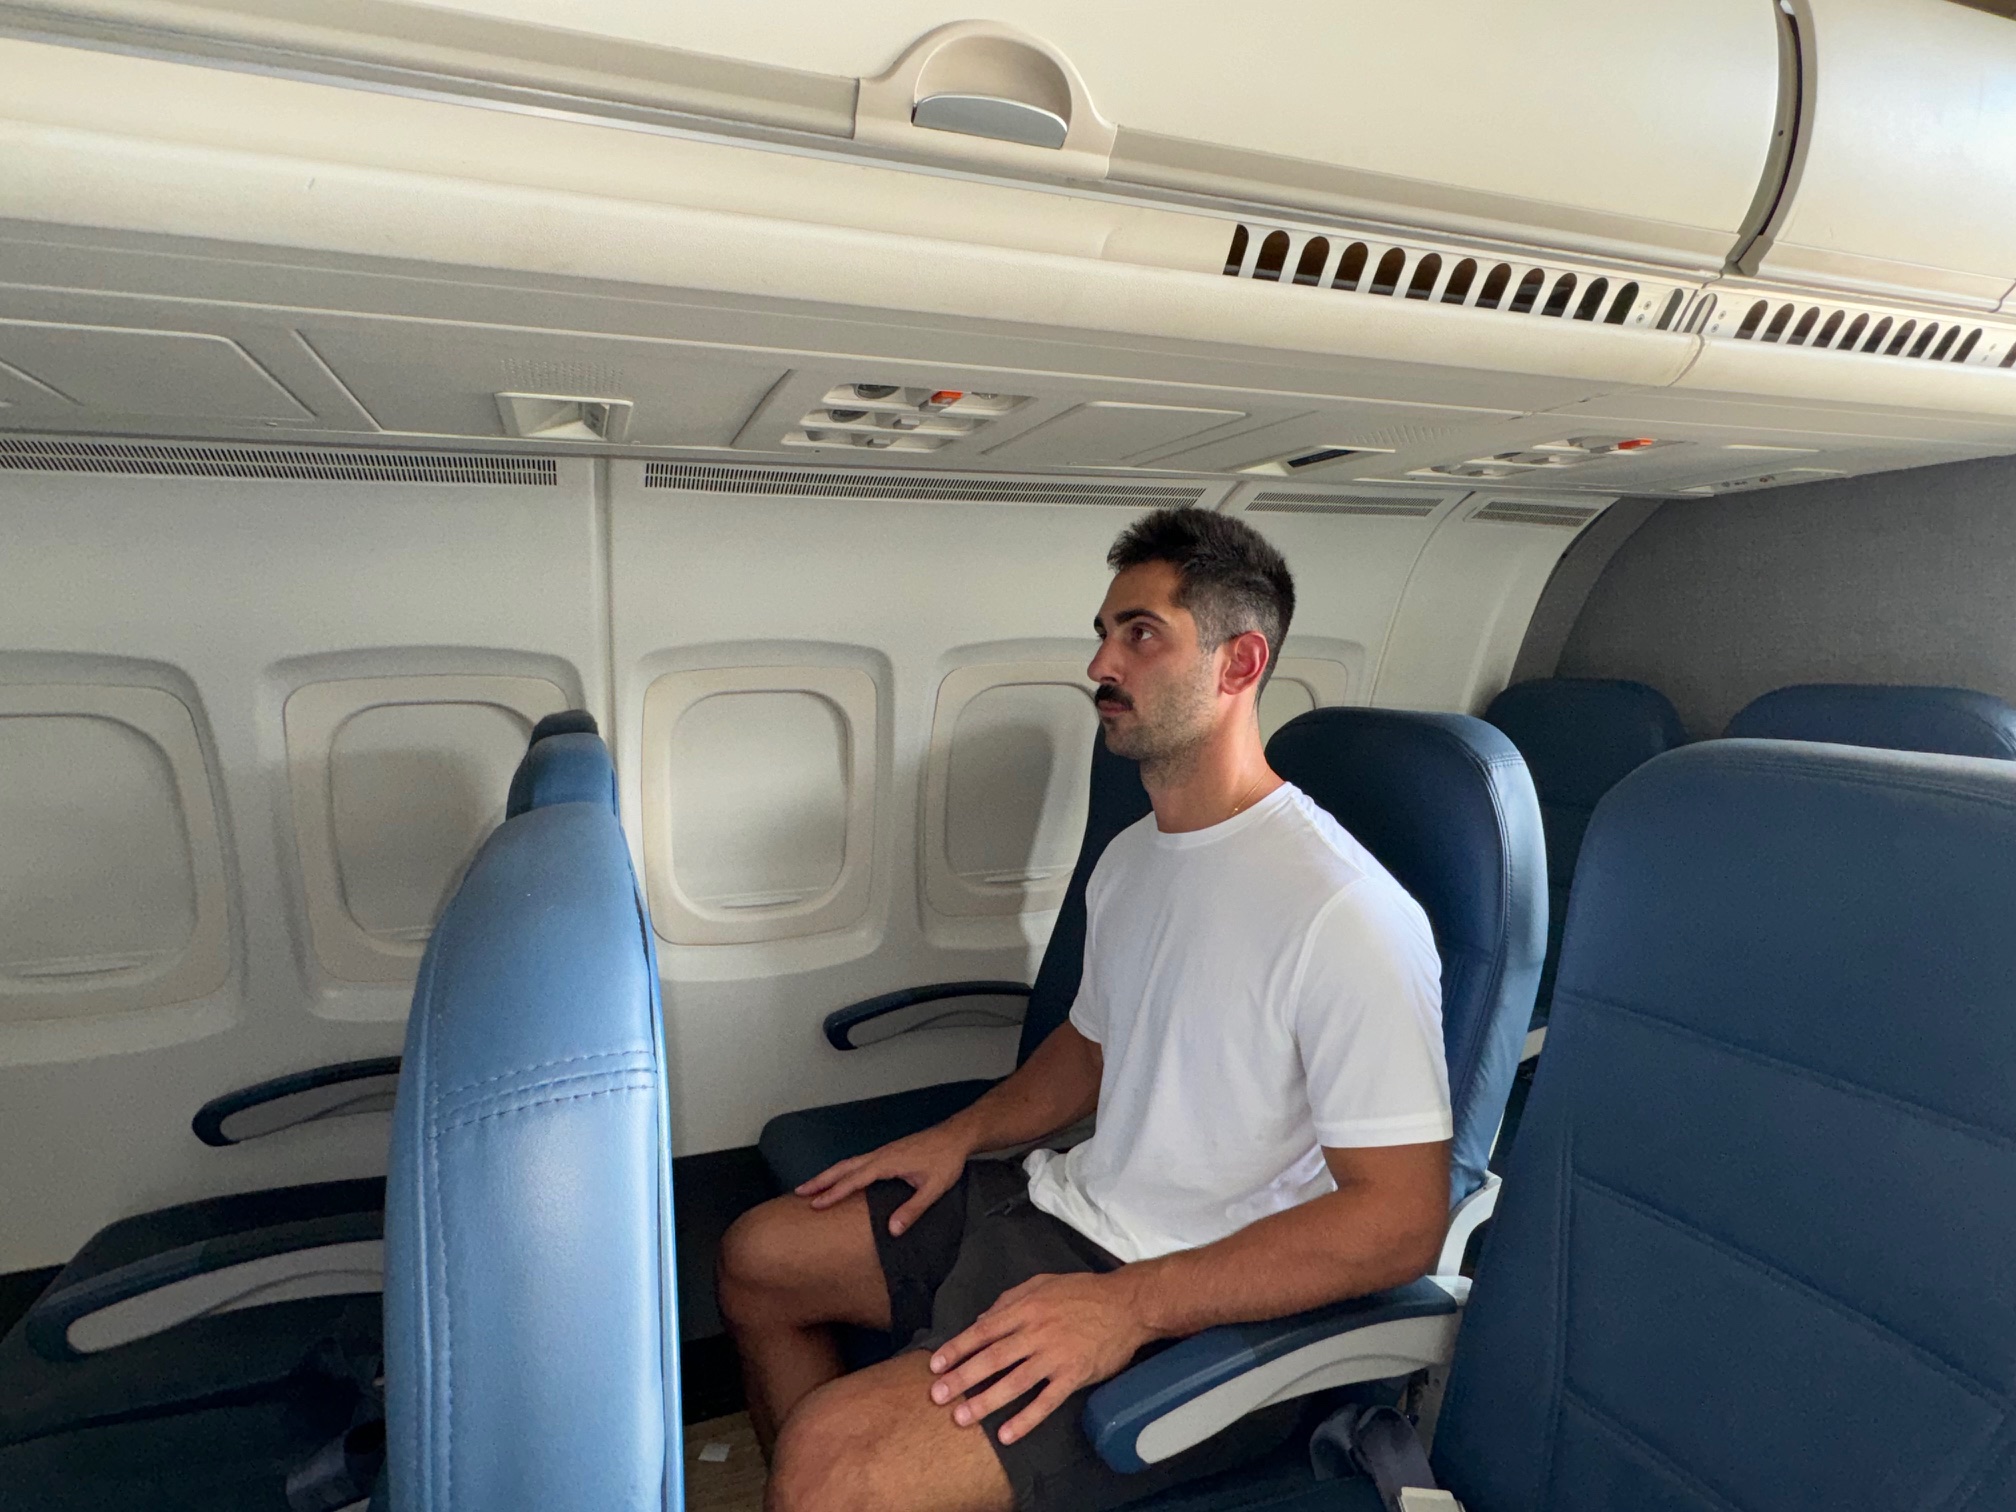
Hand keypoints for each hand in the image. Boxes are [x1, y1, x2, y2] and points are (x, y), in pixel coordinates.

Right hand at [794, 1120, 976, 1235]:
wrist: (956, 1136)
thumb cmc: (945, 1161)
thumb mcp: (932, 1189)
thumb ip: (912, 1209)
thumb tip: (892, 1230)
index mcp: (887, 1163)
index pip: (854, 1180)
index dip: (834, 1193)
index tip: (815, 1204)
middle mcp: (880, 1155)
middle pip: (843, 1167)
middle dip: (821, 1180)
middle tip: (798, 1191)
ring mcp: (882, 1152)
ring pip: (849, 1162)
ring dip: (829, 1174)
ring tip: (811, 1185)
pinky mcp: (887, 1152)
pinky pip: (858, 1161)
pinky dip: (843, 1170)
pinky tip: (841, 1177)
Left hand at [927, 1271, 1153, 1444]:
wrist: (1127, 1304)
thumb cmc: (1083, 1292)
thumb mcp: (1043, 1284)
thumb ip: (1010, 1299)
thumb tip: (981, 1319)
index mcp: (1027, 1308)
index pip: (984, 1331)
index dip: (958, 1348)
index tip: (936, 1365)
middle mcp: (1037, 1332)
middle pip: (992, 1358)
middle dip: (962, 1377)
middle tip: (938, 1396)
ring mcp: (1055, 1355)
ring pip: (1014, 1382)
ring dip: (986, 1401)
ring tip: (963, 1417)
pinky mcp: (1074, 1375)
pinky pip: (1046, 1402)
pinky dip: (1026, 1419)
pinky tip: (1007, 1434)